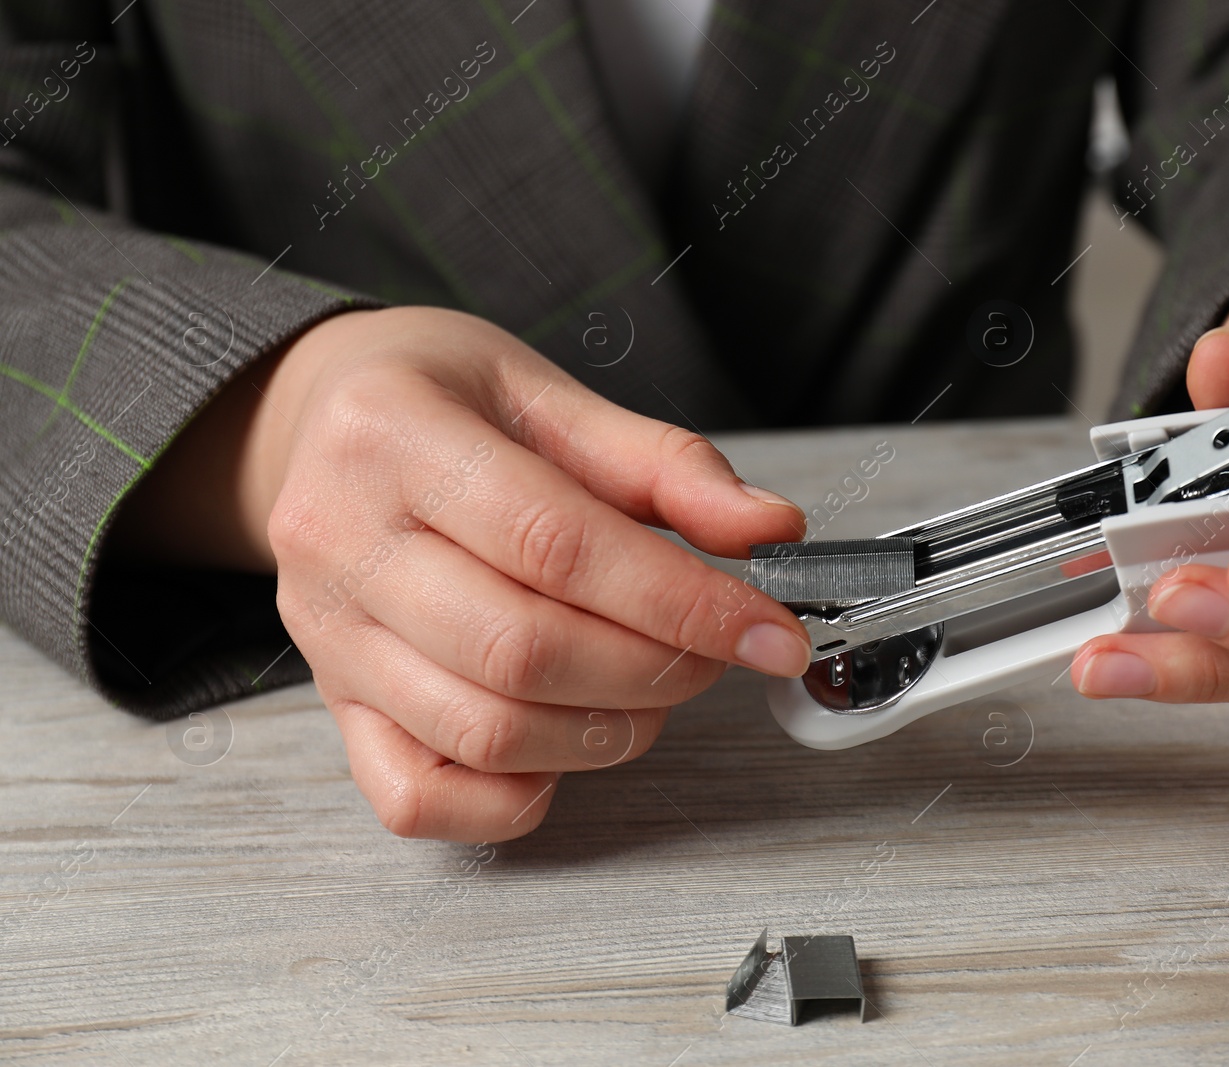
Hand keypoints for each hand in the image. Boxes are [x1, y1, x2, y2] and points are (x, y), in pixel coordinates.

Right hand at [114, 307, 811, 839]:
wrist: (322, 419)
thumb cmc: (440, 401)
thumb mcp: (551, 395)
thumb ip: (666, 466)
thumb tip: (771, 530)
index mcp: (391, 437)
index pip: (556, 545)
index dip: (680, 600)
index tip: (767, 629)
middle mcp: (338, 542)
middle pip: (521, 651)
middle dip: (654, 669)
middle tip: (714, 652)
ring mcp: (326, 636)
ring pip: (481, 732)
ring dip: (603, 732)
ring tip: (651, 687)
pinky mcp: (334, 704)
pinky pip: (417, 797)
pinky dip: (511, 797)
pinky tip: (564, 746)